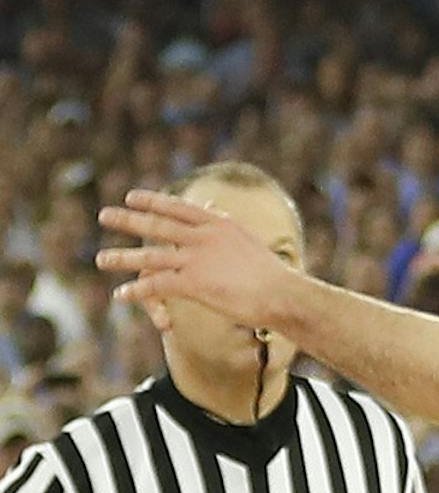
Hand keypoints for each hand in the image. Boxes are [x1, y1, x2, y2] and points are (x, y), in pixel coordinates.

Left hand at [95, 190, 303, 335]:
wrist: (283, 294)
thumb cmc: (271, 274)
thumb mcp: (247, 241)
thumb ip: (225, 228)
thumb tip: (214, 212)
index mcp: (219, 225)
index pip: (179, 208)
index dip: (153, 202)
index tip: (132, 197)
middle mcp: (206, 238)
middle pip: (159, 226)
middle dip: (128, 220)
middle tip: (104, 215)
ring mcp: (199, 260)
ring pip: (151, 256)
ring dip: (123, 257)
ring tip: (101, 259)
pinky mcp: (195, 284)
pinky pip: (158, 285)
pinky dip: (137, 290)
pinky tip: (121, 295)